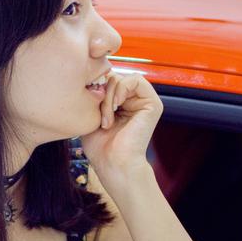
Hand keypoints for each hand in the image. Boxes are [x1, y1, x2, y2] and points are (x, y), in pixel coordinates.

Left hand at [80, 70, 162, 185]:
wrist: (113, 164)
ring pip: (122, 78)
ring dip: (109, 95)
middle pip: (114, 77)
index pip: (107, 80)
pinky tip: (115, 108)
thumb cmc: (100, 147)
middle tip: (98, 114)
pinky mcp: (153, 103)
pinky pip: (135, 80)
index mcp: (121, 103)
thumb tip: (91, 76)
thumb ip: (93, 95)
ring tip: (106, 117)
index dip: (96, 87)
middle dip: (101, 93)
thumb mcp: (90, 115)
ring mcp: (144, 101)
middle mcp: (133, 101)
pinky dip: (120, 90)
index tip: (88, 106)